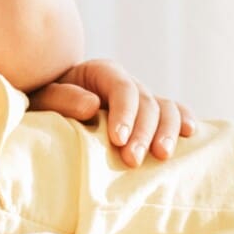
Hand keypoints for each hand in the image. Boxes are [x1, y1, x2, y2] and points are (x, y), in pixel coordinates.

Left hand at [30, 59, 195, 166]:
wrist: (51, 106)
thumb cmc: (44, 102)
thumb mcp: (43, 97)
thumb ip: (63, 98)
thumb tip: (93, 106)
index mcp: (101, 72)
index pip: (122, 87)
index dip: (124, 113)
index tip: (117, 140)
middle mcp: (125, 83)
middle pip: (146, 101)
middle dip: (143, 132)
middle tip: (133, 160)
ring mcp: (141, 98)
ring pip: (165, 108)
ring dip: (167, 131)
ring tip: (162, 156)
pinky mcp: (149, 116)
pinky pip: (173, 112)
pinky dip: (183, 120)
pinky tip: (190, 133)